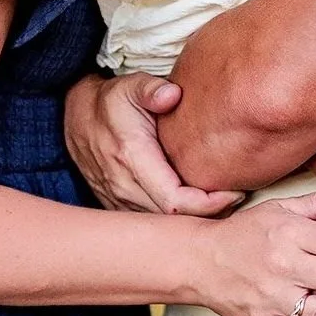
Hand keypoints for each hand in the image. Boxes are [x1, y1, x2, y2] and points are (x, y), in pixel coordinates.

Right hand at [64, 73, 242, 216]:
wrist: (77, 118)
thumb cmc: (112, 101)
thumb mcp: (131, 86)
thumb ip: (151, 89)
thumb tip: (172, 94)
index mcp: (132, 158)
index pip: (175, 201)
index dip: (208, 204)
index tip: (234, 191)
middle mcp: (124, 187)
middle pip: (174, 222)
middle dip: (209, 216)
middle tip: (238, 198)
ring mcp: (118, 201)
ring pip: (162, 229)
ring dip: (193, 222)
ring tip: (224, 203)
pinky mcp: (118, 207)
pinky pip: (151, 225)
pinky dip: (176, 223)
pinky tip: (198, 208)